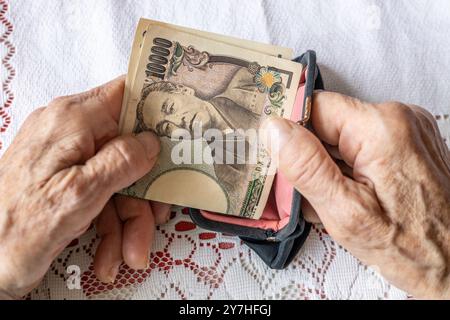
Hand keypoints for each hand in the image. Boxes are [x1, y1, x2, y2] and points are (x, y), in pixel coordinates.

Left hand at [0, 77, 169, 298]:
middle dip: (143, 191)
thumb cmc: (16, 229)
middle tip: (154, 220)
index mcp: (72, 120)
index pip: (125, 93)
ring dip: (128, 220)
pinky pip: (101, 194)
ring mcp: (68, 157)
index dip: (157, 106)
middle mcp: (71, 132)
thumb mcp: (81, 194)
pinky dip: (110, 226)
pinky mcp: (65, 179)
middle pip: (129, 149)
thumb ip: (121, 161)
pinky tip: (110, 254)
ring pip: (118, 178)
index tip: (182, 126)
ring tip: (129, 253)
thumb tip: (151, 142)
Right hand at [263, 91, 449, 298]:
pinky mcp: (407, 141)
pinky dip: (347, 165)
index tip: (282, 161)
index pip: (313, 106)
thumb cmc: (409, 246)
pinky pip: (361, 142)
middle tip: (312, 191)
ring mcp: (406, 128)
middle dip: (311, 155)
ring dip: (329, 163)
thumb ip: (307, 167)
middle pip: (328, 120)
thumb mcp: (346, 213)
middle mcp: (398, 118)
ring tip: (335, 197)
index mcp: (381, 128)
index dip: (292, 133)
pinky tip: (351, 192)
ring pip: (342, 133)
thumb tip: (275, 130)